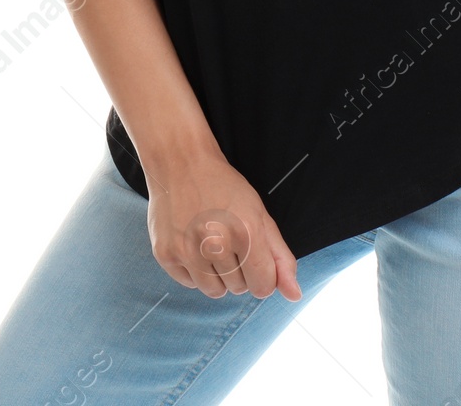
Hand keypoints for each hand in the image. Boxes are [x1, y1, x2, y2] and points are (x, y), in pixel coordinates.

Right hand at [144, 147, 302, 302]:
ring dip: (217, 276)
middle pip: (238, 289)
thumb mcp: (260, 215)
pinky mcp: (165, 255)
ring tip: (212, 245)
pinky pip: (189, 284)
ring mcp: (188, 250)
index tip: (256, 260)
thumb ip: (280, 256)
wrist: (181, 164)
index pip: (263, 286)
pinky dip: (194, 271)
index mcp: (246, 231)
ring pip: (214, 292)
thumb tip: (295, 295)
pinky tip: (193, 243)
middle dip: (239, 271)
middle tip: (229, 240)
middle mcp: (216, 243)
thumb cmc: (225, 189)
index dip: (263, 276)